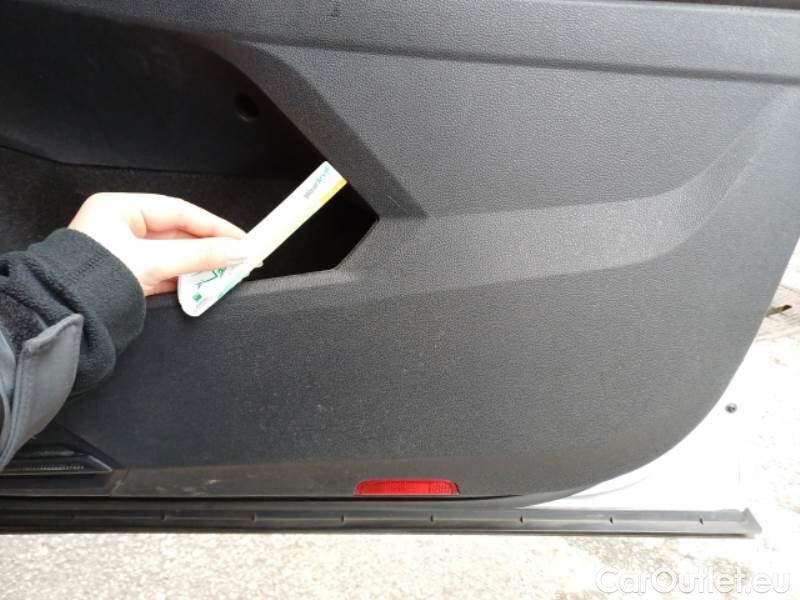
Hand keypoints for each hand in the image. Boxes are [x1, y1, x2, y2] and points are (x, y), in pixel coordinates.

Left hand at [69, 193, 248, 295]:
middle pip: (178, 233)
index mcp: (118, 209)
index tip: (242, 238)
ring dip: (199, 266)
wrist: (63, 318)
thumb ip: (199, 256)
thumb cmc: (95, 280)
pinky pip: (165, 273)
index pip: (179, 211)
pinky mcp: (128, 277)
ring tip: (225, 274)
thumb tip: (237, 251)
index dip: (214, 225)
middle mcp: (120, 227)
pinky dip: (185, 280)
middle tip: (239, 258)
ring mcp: (123, 253)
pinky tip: (202, 286)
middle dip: (209, 248)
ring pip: (174, 255)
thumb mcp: (154, 262)